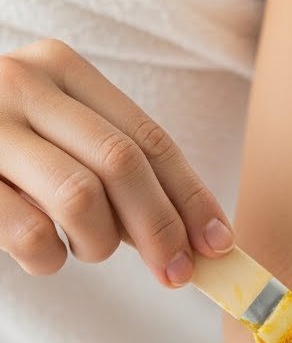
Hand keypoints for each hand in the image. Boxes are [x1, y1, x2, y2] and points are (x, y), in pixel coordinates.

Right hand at [0, 39, 235, 287]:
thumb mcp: (53, 132)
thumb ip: (112, 168)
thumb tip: (195, 236)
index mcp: (60, 68)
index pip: (147, 136)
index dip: (191, 195)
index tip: (220, 244)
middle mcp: (21, 84)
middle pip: (122, 163)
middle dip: (161, 229)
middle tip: (177, 274)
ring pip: (80, 198)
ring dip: (99, 243)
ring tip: (85, 249)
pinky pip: (29, 234)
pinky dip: (49, 259)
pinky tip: (42, 253)